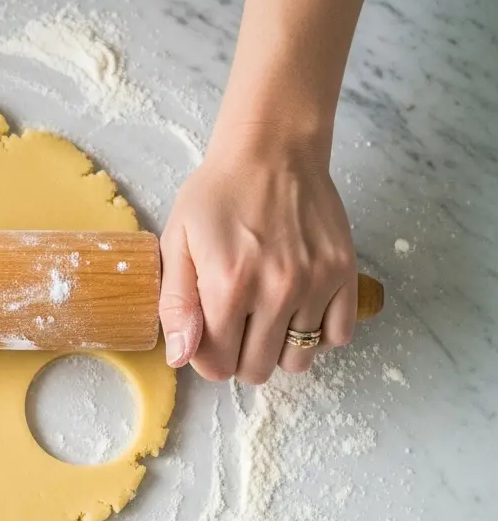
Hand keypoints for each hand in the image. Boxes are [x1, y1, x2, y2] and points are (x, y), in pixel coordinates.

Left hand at [158, 133, 357, 383]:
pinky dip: (318, 335)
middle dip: (239, 357)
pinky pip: (338, 335)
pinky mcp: (344, 273)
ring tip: (266, 318)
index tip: (206, 335)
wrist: (272, 151)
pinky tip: (298, 312)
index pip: (218, 364)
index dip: (206, 357)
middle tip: (235, 326)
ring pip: (298, 360)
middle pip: (257, 369)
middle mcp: (276, 289)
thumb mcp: (177, 242)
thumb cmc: (217, 195)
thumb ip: (176, 304)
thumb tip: (180, 357)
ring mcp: (316, 283)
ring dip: (278, 350)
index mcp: (228, 285)